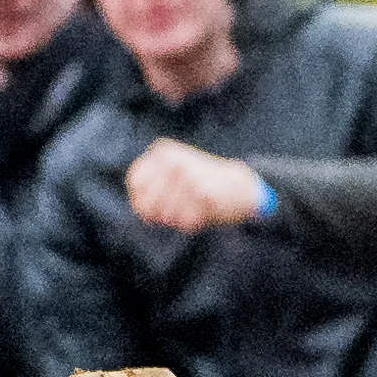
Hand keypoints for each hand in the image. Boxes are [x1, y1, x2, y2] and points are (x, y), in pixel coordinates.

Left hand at [123, 135, 267, 233]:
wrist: (241, 186)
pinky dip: (191, 223)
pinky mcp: (202, 190)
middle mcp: (172, 160)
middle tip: (174, 215)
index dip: (140, 201)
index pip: (135, 182)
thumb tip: (141, 210)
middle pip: (150, 200)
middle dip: (160, 214)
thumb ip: (151, 191)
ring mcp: (187, 173)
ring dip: (177, 220)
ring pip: (167, 212)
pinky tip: (201, 216)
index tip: (153, 211)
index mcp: (162, 152)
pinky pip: (185, 219)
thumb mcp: (171, 180)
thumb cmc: (201, 187)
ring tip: (190, 213)